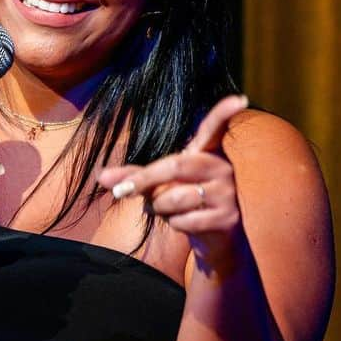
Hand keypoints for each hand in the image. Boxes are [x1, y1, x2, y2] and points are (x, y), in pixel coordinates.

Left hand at [98, 95, 248, 269]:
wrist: (217, 241)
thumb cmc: (186, 203)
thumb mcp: (161, 184)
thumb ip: (133, 176)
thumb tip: (101, 177)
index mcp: (208, 152)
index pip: (215, 128)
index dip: (224, 113)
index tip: (238, 98)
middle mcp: (222, 168)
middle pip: (175, 166)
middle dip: (143, 181)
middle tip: (119, 192)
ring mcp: (227, 193)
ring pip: (175, 197)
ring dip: (157, 207)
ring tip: (161, 208)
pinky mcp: (227, 218)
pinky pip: (185, 220)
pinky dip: (172, 224)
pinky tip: (180, 222)